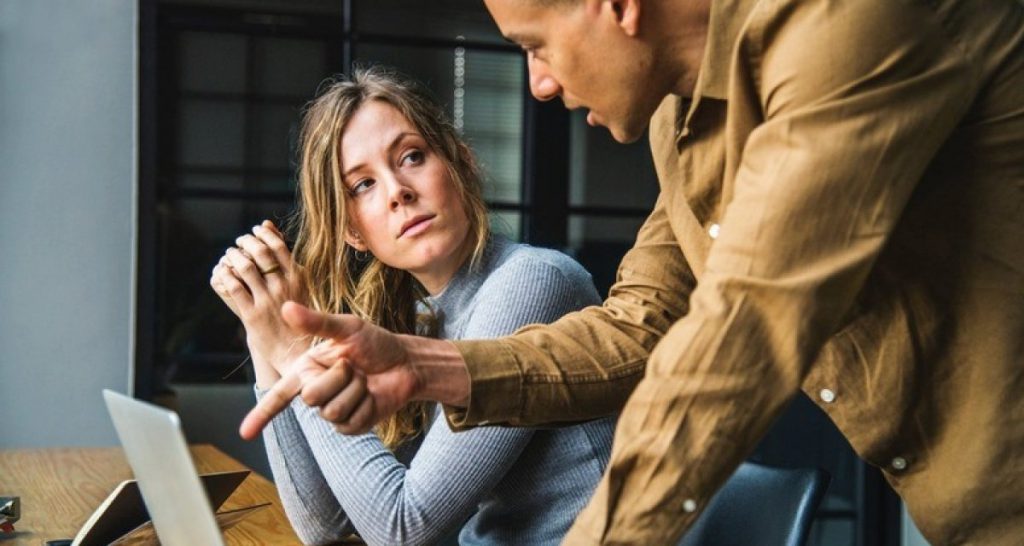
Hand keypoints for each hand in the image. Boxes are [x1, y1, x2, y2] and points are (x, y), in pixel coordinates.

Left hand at [209, 220, 308, 380]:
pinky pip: (234, 288)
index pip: (277, 246)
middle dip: (245, 242)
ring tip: (230, 255)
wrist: (297, 351)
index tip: (255, 231)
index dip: (263, 234)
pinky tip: (223, 272)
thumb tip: (268, 225)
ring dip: (233, 257)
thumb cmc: (299, 315)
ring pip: (245, 268)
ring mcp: (267, 301)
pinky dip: (225, 275)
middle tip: (239, 242)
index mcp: (298, 278)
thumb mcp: (299, 284)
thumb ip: (284, 257)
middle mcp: (284, 287)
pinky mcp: (252, 315)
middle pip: (260, 253)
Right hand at [239, 301, 423, 438]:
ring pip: (332, 411)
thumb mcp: (348, 328)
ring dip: (355, 390)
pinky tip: (372, 395)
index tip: (244, 433)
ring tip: (364, 379)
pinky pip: (350, 423)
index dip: (261, 415)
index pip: (279, 395)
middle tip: (353, 366)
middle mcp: (316, 391)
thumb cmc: (375, 343)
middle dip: (338, 377)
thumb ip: (317, 322)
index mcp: (307, 369)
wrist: (405, 362)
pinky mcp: (351, 425)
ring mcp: (333, 411)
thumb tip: (285, 307)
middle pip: (311, 397)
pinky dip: (366, 406)